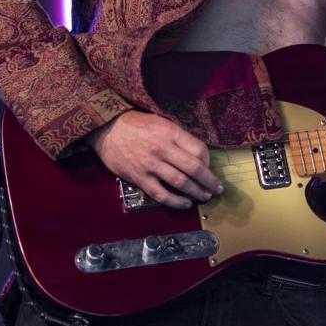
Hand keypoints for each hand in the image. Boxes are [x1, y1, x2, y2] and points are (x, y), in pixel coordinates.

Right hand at [86, 110, 223, 209]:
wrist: (107, 128)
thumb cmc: (136, 124)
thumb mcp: (161, 121)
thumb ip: (179, 137)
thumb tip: (199, 154)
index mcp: (170, 132)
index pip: (199, 149)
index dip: (209, 161)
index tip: (210, 168)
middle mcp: (162, 148)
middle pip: (193, 168)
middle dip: (209, 181)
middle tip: (217, 189)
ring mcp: (150, 164)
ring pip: (180, 182)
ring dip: (196, 192)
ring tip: (205, 196)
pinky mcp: (139, 178)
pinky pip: (161, 194)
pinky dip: (176, 202)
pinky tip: (185, 204)